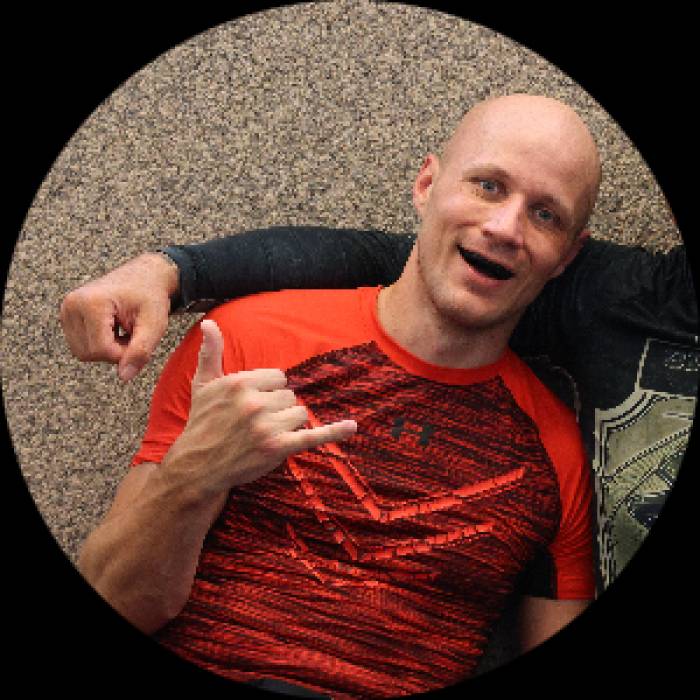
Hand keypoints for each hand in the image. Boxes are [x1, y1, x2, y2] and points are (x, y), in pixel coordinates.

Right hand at [59, 253, 178, 380]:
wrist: (144, 276)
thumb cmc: (150, 297)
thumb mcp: (154, 324)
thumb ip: (141, 350)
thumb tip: (124, 377)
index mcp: (90, 302)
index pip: (101, 349)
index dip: (123, 353)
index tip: (138, 339)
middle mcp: (72, 305)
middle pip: (88, 354)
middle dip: (114, 352)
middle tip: (132, 334)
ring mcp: (66, 310)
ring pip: (82, 353)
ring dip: (107, 349)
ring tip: (123, 330)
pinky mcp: (67, 316)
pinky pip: (81, 346)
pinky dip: (99, 344)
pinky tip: (113, 330)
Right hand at [163, 319, 356, 498]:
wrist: (198, 466)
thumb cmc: (202, 423)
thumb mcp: (203, 385)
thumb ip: (210, 352)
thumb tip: (209, 323)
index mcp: (240, 383)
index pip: (278, 378)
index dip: (268, 391)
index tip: (252, 404)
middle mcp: (254, 403)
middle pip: (290, 396)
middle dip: (277, 409)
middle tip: (254, 423)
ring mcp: (267, 426)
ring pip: (300, 414)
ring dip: (288, 425)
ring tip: (263, 435)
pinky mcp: (278, 448)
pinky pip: (313, 436)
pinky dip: (334, 432)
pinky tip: (352, 427)